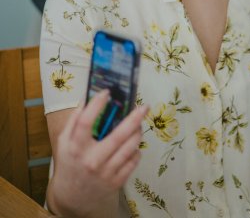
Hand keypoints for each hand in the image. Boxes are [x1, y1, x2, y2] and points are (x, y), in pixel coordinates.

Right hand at [52, 90, 147, 215]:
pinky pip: (133, 161)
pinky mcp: (116, 182)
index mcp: (76, 147)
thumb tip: (86, 99)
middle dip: (134, 118)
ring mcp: (105, 172)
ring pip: (129, 148)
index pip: (86, 122)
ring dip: (138, 132)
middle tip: (144, 106)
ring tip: (138, 124)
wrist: (73, 198)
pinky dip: (136, 150)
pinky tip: (133, 144)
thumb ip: (74, 120)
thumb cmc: (70, 163)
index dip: (96, 105)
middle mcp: (91, 160)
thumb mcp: (64, 142)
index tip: (107, 92)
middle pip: (118, 135)